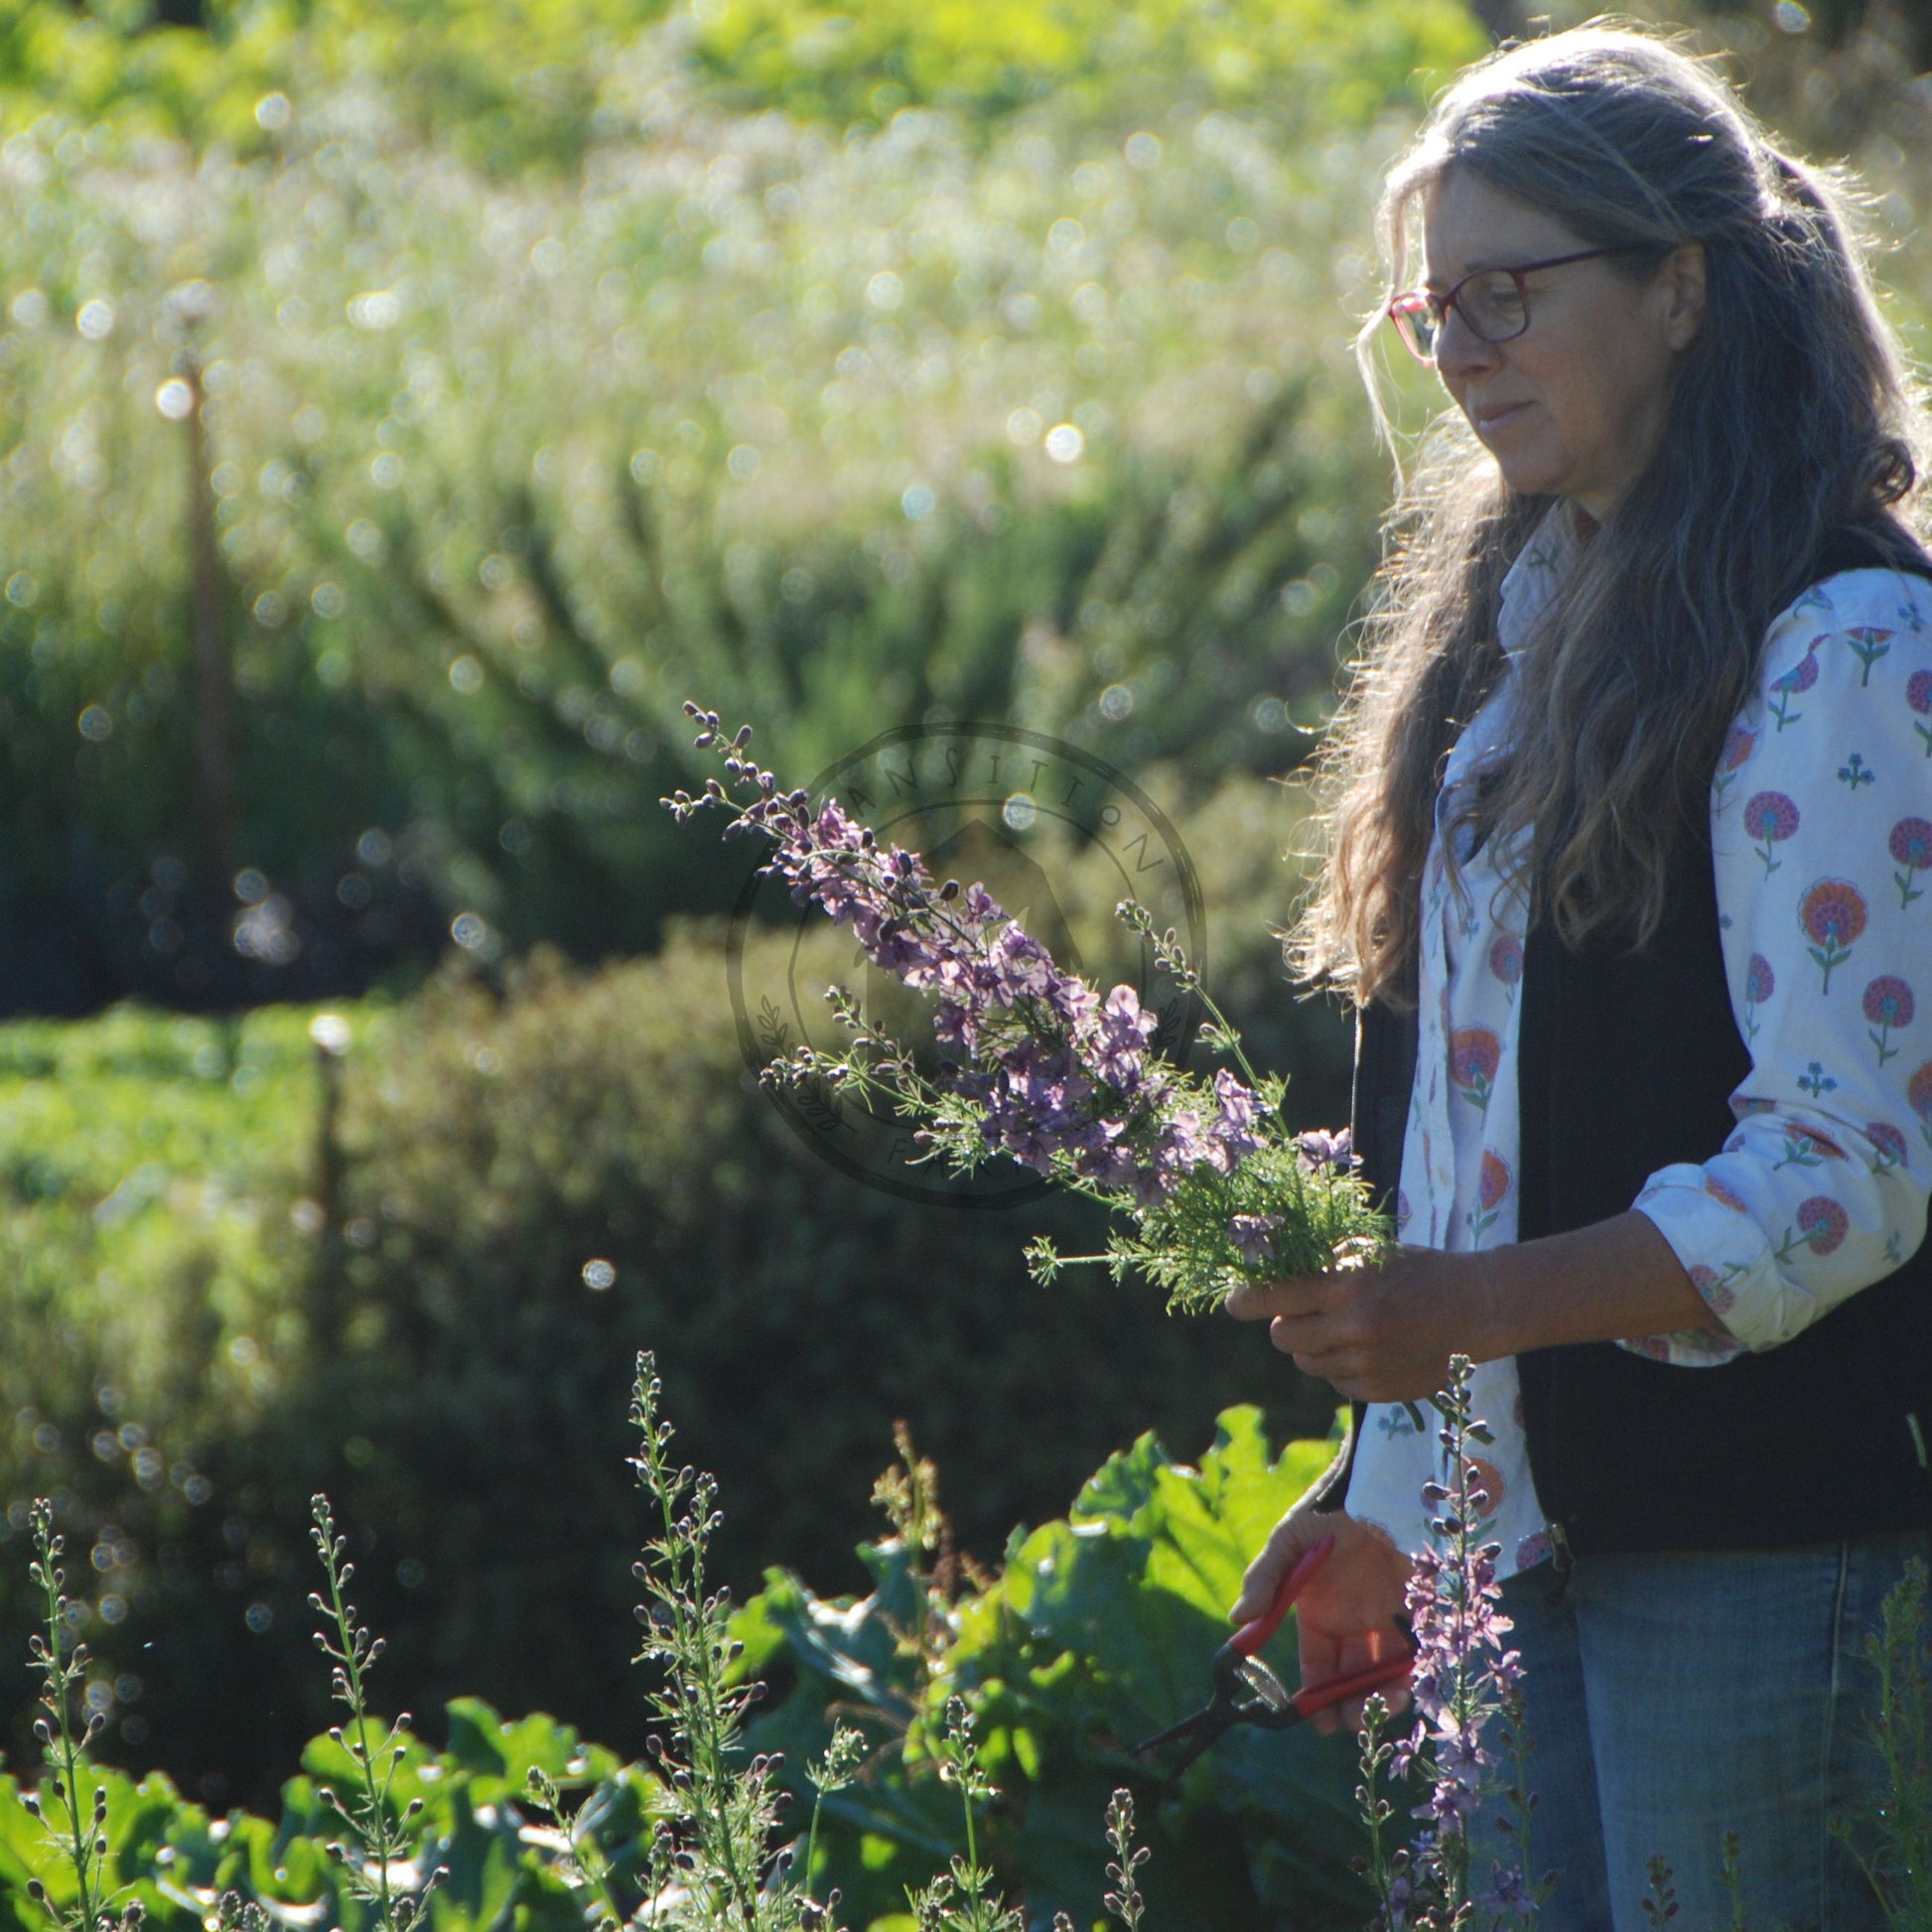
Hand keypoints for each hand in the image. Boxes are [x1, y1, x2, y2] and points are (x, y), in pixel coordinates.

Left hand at [1224, 1247, 1487, 1402]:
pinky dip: (1339, 1366)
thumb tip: (1263, 1272)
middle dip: (1284, 1323)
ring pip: (1305, 1361)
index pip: (1273, 1297)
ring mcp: (1366, 1363)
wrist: (1472, 1308)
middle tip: (1302, 1312)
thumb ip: (1319, 1265)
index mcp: (1347, 1284)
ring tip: (1343, 1327)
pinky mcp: (1379, 1390)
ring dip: (1312, 1345)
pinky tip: (1367, 1348)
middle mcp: (1353, 1327)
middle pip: (1282, 1336)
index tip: (1234, 1303)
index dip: (1246, 1301)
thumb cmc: (1412, 1271)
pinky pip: (1334, 1382)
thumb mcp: (1366, 1253)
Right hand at [1232, 1504, 1412, 1734]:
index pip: (1317, 1665)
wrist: (1378, 1480)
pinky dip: (1414, 1675)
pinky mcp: (1422, 1610)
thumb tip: (1237, 1621)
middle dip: (1350, 1705)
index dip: (1316, 1695)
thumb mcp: (1289, 1540)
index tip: (1315, 1720)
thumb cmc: (1328, 1508)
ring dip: (1382, 1697)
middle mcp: (1355, 1622)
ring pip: (1386, 1672)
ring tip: (1379, 1708)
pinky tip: (1404, 1686)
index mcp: (1321, 1612)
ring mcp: (1389, 1616)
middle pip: (1352, 1676)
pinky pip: (1419, 1652)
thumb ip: (1265, 1579)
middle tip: (1351, 1723)